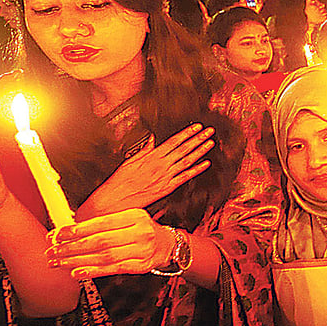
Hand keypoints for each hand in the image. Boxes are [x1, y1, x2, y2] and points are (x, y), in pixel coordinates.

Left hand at [48, 209, 173, 278]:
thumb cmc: (141, 231)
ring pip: (104, 256)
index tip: (55, 235)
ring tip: (59, 263)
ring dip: (78, 260)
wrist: (168, 245)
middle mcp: (140, 232)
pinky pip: (114, 269)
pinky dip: (93, 271)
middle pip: (100, 241)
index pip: (99, 223)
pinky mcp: (142, 266)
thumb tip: (68, 231)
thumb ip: (103, 224)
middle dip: (72, 247)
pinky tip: (77, 272)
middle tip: (52, 251)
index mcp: (135, 216)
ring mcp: (142, 250)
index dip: (75, 230)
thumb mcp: (128, 220)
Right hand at [81, 123, 213, 217]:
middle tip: (210, 131)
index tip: (197, 126)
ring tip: (211, 143)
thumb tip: (152, 139)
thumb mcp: (130, 160)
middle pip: (183, 148)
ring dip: (200, 151)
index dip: (187, 133)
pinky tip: (206, 164)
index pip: (173, 141)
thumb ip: (144, 149)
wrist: (116, 199)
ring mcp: (165, 176)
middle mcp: (161, 165)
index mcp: (152, 156)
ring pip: (187, 161)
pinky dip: (196, 170)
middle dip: (198, 138)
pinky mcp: (167, 188)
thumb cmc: (120, 181)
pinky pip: (185, 177)